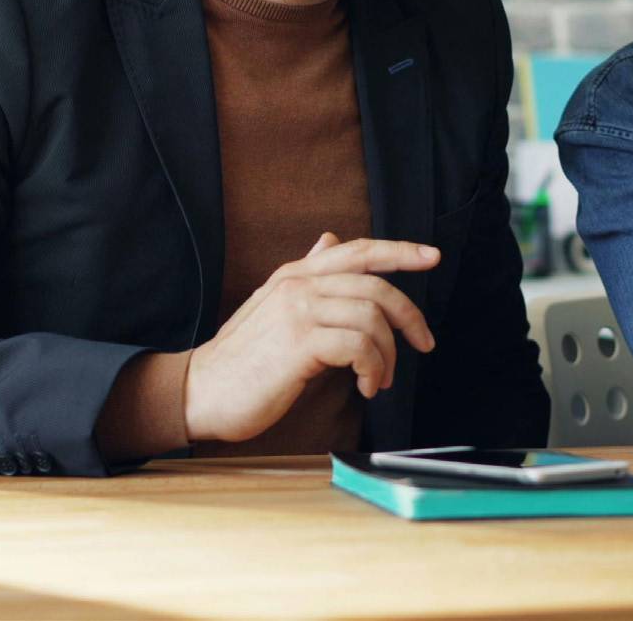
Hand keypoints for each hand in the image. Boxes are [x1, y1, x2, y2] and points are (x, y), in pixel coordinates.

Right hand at [184, 233, 439, 442]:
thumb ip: (307, 273)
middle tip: (423, 343)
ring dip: (388, 354)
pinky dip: (373, 368)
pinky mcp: (299, 342)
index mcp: (297, 273)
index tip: (432, 256)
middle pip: (376, 287)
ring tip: (381, 378)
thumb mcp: (275, 305)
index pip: (359, 250)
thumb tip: (329, 240)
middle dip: (409, 316)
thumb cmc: (244, 357)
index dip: (400, 251)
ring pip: (372, 319)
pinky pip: (359, 347)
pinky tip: (367, 386)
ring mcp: (298, 310)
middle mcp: (299, 283)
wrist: (199, 392)